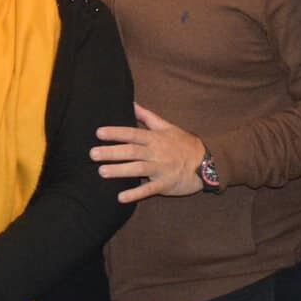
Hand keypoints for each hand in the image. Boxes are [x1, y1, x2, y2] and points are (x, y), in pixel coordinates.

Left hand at [91, 102, 206, 202]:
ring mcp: (162, 168)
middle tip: (92, 154)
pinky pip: (150, 189)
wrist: (208, 162)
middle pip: (132, 151)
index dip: (116, 133)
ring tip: (101, 172)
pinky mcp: (166, 184)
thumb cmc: (183, 144)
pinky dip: (136, 193)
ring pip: (138, 169)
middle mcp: (157, 152)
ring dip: (120, 171)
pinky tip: (121, 197)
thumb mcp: (167, 127)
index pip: (133, 133)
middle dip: (112, 152)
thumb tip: (130, 102)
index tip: (99, 133)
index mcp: (155, 138)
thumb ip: (147, 116)